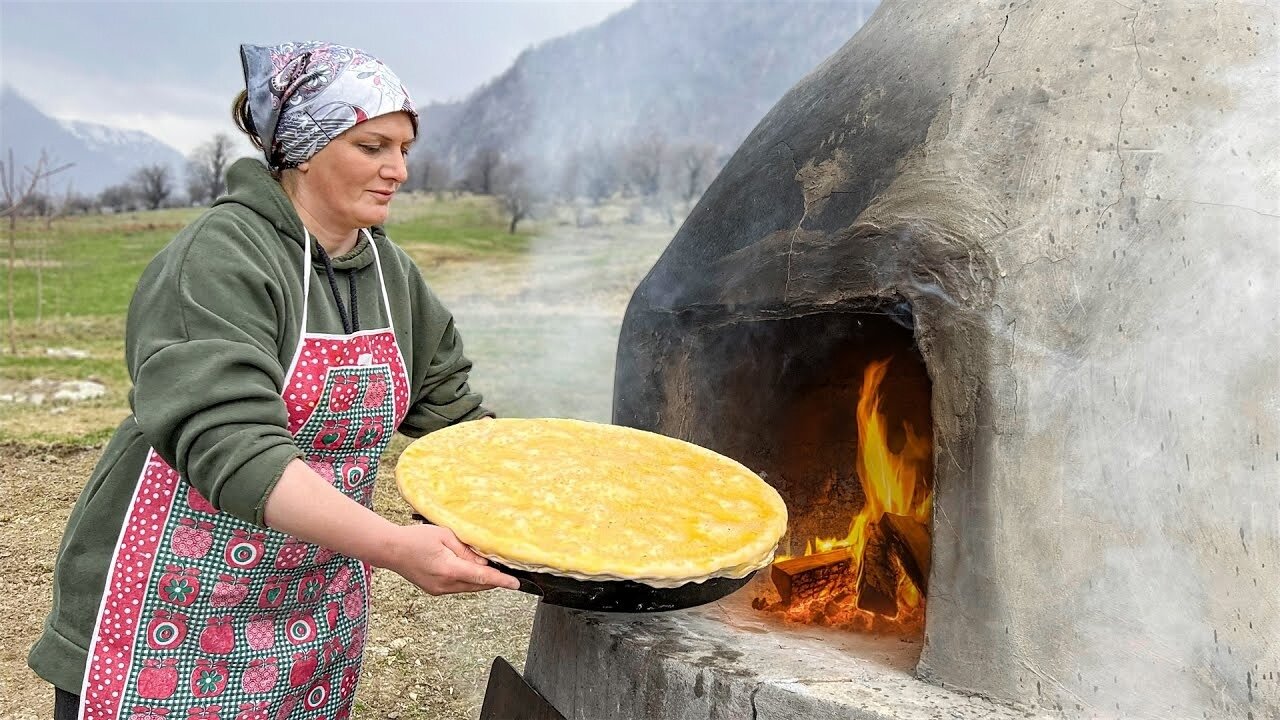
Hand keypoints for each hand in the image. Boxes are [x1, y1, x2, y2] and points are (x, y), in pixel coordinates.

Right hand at [383, 523, 520, 594]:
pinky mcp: (435, 590)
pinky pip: (458, 587)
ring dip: (480, 580)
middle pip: (478, 586)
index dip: (501, 581)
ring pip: (468, 588)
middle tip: (506, 570)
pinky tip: (469, 568)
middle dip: (493, 580)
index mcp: (449, 569)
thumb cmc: (415, 538)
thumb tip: (484, 561)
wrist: (390, 550)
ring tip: (488, 566)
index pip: (482, 577)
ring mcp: (439, 590)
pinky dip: (467, 580)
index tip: (516, 585)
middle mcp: (445, 584)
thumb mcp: (445, 536)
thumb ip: (467, 550)